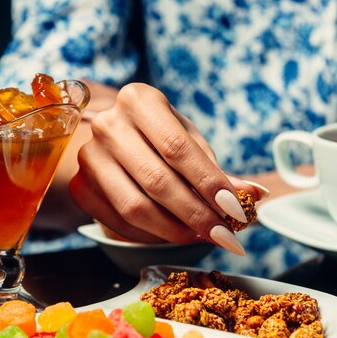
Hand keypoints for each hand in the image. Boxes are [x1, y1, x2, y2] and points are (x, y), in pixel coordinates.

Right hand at [69, 83, 268, 253]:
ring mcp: (89, 157)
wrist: (114, 139)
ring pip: (135, 207)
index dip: (209, 183)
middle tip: (226, 235)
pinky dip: (152, 236)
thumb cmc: (159, 137)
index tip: (237, 211)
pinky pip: (119, 222)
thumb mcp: (189, 141)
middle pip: (157, 181)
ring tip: (202, 236)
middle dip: (197, 214)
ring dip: (175, 230)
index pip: (177, 148)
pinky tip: (174, 235)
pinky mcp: (81, 187)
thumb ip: (217, 170)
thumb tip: (256, 195)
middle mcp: (108, 125)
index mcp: (139, 100)